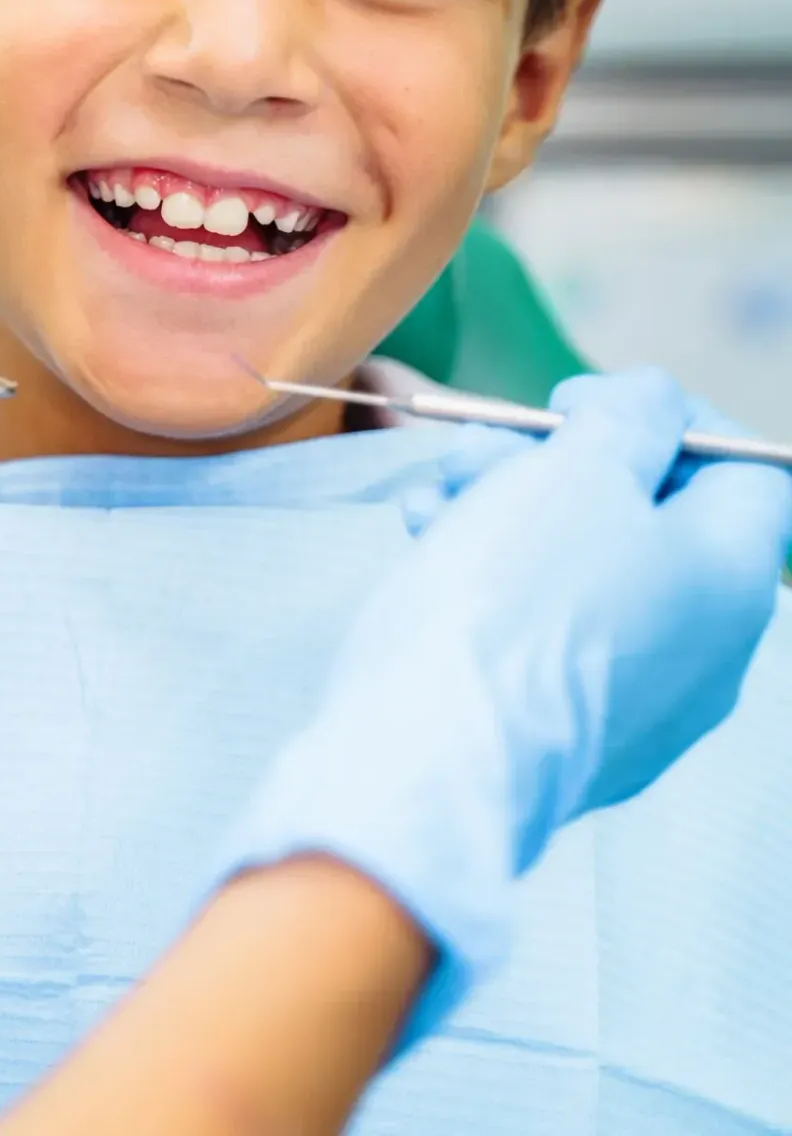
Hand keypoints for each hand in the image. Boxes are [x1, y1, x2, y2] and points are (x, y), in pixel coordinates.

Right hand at [221, 369, 791, 1043]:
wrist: (430, 762)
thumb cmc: (510, 606)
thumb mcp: (576, 468)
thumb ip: (630, 414)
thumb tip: (649, 405)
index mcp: (735, 577)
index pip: (739, 463)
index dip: (657, 415)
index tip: (570, 405)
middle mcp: (710, 651)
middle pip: (645, 517)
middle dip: (553, 466)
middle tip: (476, 453)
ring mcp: (641, 709)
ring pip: (583, 576)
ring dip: (504, 518)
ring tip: (430, 506)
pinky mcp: (568, 747)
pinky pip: (546, 644)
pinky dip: (493, 592)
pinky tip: (428, 564)